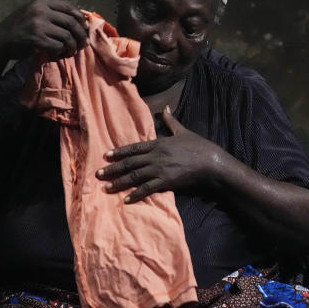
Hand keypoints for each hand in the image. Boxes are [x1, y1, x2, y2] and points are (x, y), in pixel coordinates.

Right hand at [0, 0, 87, 60]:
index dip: (81, 18)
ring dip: (72, 47)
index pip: (69, 7)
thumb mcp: (33, 14)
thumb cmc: (20, 28)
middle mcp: (40, 11)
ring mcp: (38, 25)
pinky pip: (58, 46)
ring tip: (71, 52)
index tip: (85, 28)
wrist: (1, 41)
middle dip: (81, 35)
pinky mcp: (36, 39)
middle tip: (84, 44)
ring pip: (67, 36)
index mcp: (41, 2)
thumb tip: (79, 19)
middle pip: (71, 22)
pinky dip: (61, 52)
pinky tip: (58, 55)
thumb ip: (51, 13)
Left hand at [96, 105, 228, 202]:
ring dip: (119, 182)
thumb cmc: (198, 146)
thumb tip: (165, 108)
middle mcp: (155, 157)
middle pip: (129, 163)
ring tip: (106, 188)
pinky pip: (147, 189)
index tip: (105, 156)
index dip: (118, 152)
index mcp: (158, 144)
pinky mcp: (166, 182)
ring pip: (134, 177)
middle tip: (98, 174)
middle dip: (112, 169)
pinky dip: (135, 195)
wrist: (210, 162)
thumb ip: (170, 121)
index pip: (133, 148)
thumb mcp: (182, 131)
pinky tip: (126, 199)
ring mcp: (159, 169)